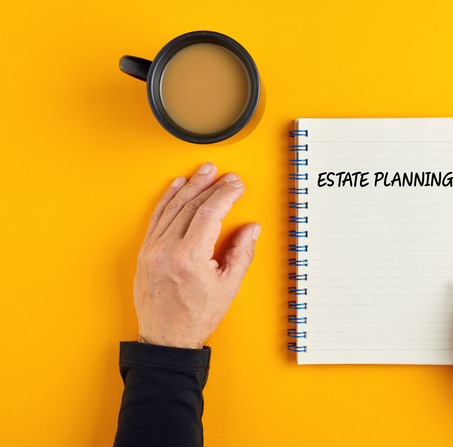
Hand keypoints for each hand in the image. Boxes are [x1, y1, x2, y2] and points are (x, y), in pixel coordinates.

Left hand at [133, 162, 260, 348]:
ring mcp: (152, 249)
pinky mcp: (145, 252)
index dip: (226, 195)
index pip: (210, 213)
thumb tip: (250, 228)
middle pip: (191, 205)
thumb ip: (242, 253)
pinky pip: (157, 217)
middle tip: (226, 176)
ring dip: (190, 186)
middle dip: (211, 186)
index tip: (237, 186)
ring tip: (203, 172)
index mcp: (189, 257)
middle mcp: (167, 249)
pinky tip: (176, 186)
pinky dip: (167, 199)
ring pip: (172, 207)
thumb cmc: (195, 316)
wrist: (166, 338)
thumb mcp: (229, 286)